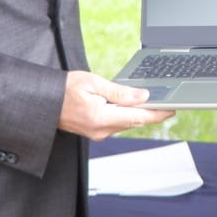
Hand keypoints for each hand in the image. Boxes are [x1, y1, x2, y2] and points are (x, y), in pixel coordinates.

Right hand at [57, 71, 173, 141]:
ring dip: (139, 114)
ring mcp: (98, 133)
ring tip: (152, 101)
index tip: (172, 109)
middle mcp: (100, 130)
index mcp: (101, 117)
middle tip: (167, 103)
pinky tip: (131, 106)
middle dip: (151, 113)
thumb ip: (120, 92)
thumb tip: (142, 96)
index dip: (157, 113)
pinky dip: (127, 116)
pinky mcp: (95, 132)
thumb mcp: (93, 82)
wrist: (45, 101)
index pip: (138, 117)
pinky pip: (117, 124)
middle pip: (135, 122)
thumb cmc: (64, 89)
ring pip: (127, 124)